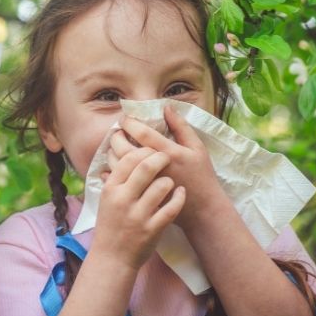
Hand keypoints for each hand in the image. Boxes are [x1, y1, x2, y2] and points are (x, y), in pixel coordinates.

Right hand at [91, 145, 184, 270]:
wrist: (112, 258)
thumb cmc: (110, 225)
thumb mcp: (106, 200)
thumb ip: (115, 178)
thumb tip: (120, 151)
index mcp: (110, 189)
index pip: (128, 160)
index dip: (143, 151)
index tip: (152, 150)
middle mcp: (123, 200)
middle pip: (146, 168)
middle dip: (160, 158)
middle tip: (166, 157)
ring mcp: (138, 216)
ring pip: (162, 186)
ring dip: (169, 180)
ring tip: (170, 181)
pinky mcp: (152, 229)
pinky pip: (172, 207)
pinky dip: (179, 197)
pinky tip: (180, 192)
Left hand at [109, 106, 220, 226]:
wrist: (202, 208)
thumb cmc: (201, 175)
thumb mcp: (197, 148)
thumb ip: (181, 127)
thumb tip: (166, 107)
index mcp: (169, 153)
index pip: (142, 133)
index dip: (130, 123)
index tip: (125, 118)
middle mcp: (154, 168)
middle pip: (125, 149)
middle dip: (116, 136)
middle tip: (117, 131)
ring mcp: (145, 184)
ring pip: (118, 165)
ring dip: (113, 152)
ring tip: (115, 145)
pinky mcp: (140, 196)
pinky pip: (119, 181)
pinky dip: (112, 170)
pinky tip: (116, 163)